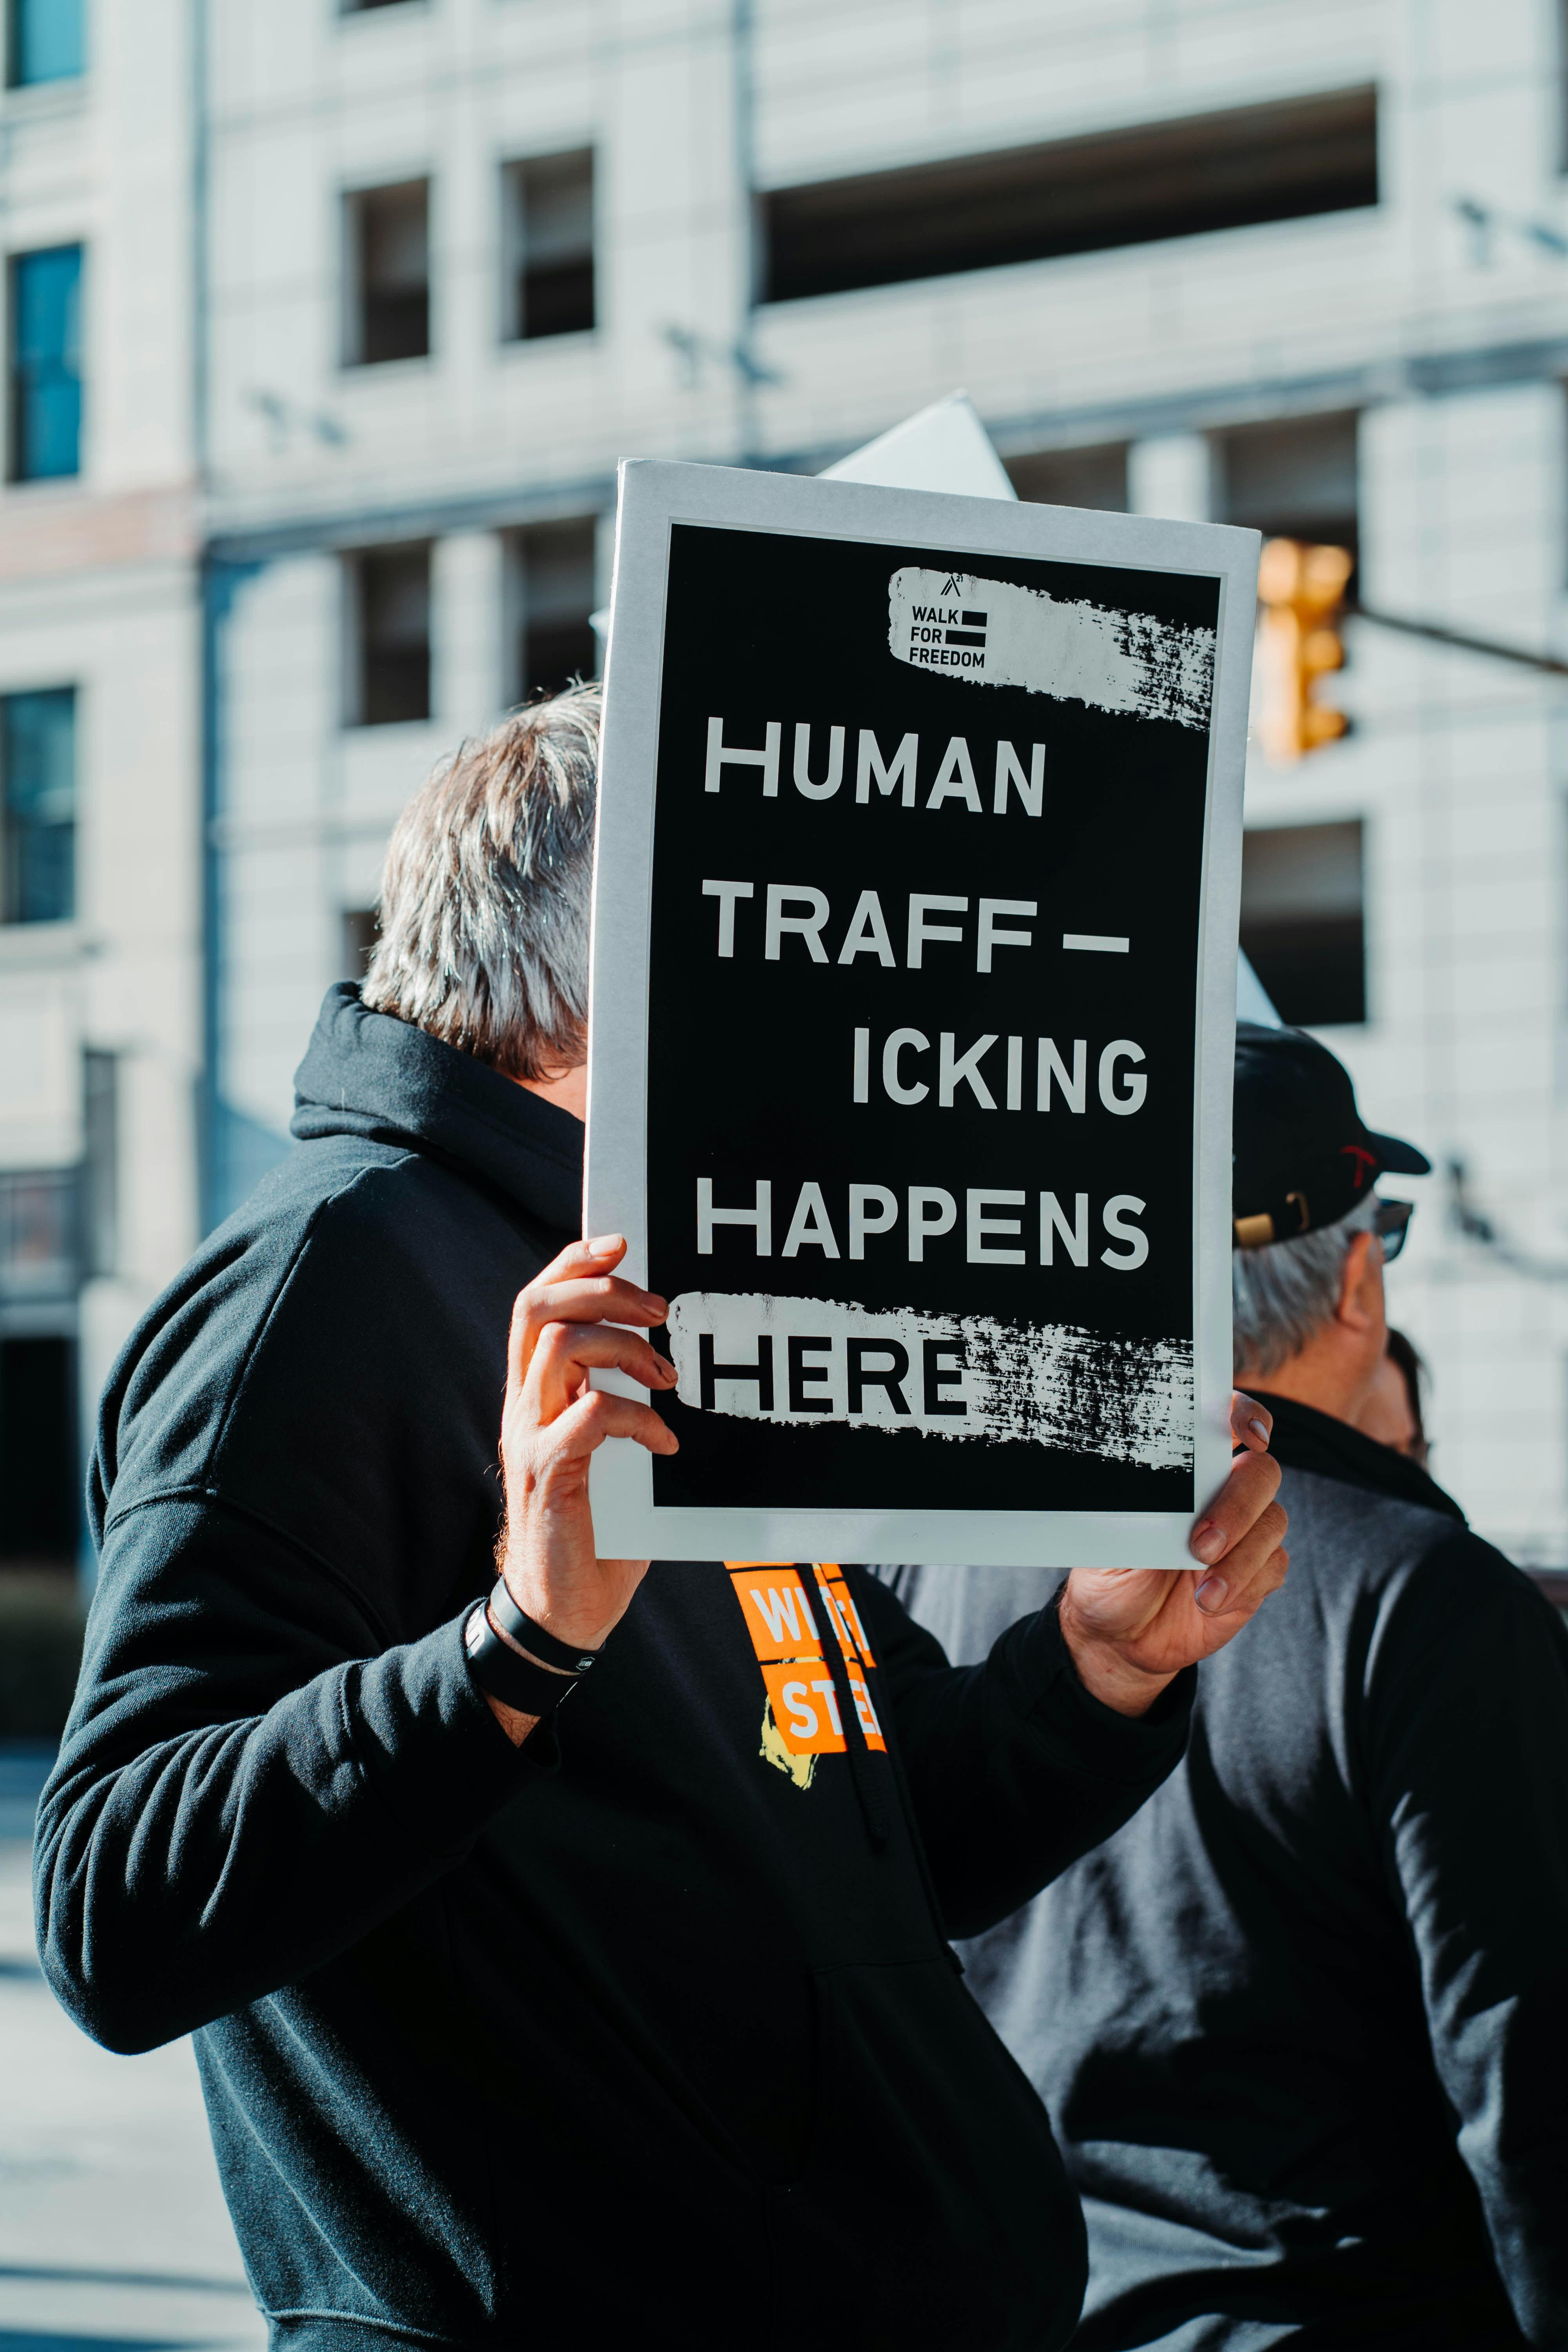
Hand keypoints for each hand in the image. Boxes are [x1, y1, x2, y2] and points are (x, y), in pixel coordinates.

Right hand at [486, 1236, 677, 1744]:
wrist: (558, 1609)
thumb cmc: (596, 1526)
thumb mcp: (606, 1449)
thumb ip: (619, 1397)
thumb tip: (675, 1354)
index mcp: (535, 1391)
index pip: (537, 1301)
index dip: (574, 1262)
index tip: (622, 1244)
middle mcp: (523, 1404)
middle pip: (539, 1308)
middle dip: (603, 1289)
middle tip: (661, 1308)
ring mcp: (528, 1437)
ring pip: (560, 1348)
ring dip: (626, 1348)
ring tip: (670, 1376)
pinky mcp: (545, 1475)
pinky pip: (587, 1417)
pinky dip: (636, 1417)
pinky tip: (665, 1440)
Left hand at [1059, 1393, 1285, 1717]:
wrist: (1121, 1637)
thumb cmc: (1112, 1573)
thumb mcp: (1113, 1536)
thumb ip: (1144, 1507)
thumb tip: (1158, 1484)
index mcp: (1186, 1470)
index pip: (1224, 1420)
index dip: (1245, 1414)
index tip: (1249, 1434)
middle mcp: (1222, 1492)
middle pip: (1261, 1472)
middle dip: (1238, 1504)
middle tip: (1201, 1543)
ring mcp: (1245, 1532)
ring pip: (1273, 1522)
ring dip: (1240, 1557)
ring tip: (1202, 1589)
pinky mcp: (1257, 1573)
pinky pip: (1273, 1566)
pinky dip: (1243, 1583)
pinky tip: (1209, 1602)